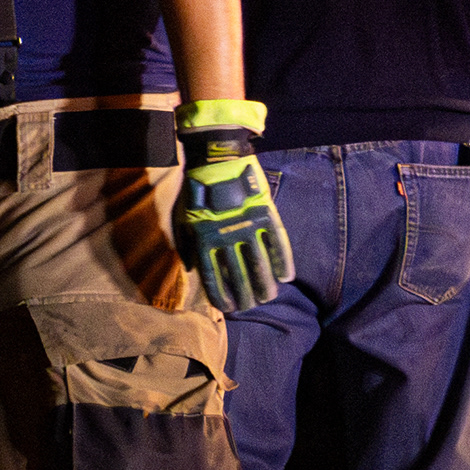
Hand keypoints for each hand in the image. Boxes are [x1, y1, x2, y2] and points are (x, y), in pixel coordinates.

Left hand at [172, 147, 294, 313]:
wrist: (217, 162)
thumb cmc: (196, 192)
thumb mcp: (184, 219)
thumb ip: (187, 245)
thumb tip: (192, 270)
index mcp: (205, 239)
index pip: (214, 276)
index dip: (221, 294)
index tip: (229, 308)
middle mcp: (228, 237)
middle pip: (239, 274)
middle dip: (246, 295)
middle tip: (251, 307)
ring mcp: (248, 226)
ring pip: (259, 263)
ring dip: (265, 284)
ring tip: (269, 298)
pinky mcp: (265, 215)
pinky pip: (277, 244)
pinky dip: (282, 261)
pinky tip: (286, 277)